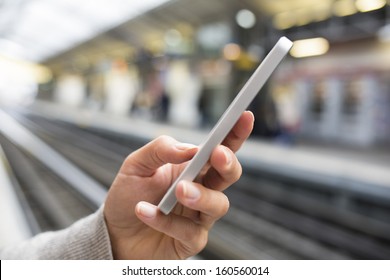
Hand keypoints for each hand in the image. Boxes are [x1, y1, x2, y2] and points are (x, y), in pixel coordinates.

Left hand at [103, 111, 253, 258]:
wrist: (114, 232)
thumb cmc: (129, 194)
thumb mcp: (136, 164)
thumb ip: (161, 150)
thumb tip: (191, 148)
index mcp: (192, 167)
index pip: (220, 147)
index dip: (235, 133)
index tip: (245, 116)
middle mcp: (201, 188)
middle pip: (229, 174)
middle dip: (228, 163)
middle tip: (218, 154)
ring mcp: (199, 216)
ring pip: (218, 205)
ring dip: (201, 195)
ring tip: (179, 190)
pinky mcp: (191, 240)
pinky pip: (190, 231)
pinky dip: (165, 221)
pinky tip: (143, 212)